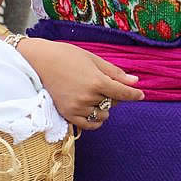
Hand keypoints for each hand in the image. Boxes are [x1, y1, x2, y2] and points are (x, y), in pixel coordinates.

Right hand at [18, 37, 144, 130]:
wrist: (39, 62)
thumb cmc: (67, 55)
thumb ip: (114, 73)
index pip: (123, 93)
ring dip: (103, 107)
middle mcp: (88, 97)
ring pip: (103, 114)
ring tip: (92, 94)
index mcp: (96, 81)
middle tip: (102, 84)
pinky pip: (89, 125)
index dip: (134, 94)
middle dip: (113, 96)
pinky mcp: (67, 114)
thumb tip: (135, 81)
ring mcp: (77, 107)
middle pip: (113, 103)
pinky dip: (95, 120)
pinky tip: (93, 110)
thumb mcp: (93, 59)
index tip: (141, 95)